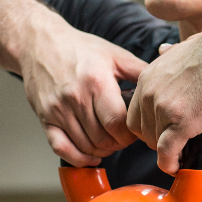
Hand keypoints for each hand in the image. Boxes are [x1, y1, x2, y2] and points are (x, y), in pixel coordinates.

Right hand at [21, 19, 147, 165]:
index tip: (135, 131)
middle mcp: (75, 98)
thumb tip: (162, 85)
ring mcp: (58, 110)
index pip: (117, 123)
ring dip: (102, 151)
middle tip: (124, 138)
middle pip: (102, 139)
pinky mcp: (45, 118)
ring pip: (85, 146)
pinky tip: (90, 156)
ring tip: (110, 143)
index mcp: (96, 82)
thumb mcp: (113, 54)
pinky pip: (61, 149)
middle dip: (118, 144)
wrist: (39, 43)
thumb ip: (139, 70)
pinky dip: (78, 158)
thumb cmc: (78, 48)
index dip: (130, 134)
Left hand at [127, 34, 201, 174]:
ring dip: (166, 151)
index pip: (134, 114)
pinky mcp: (181, 122)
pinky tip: (176, 167)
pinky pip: (167, 151)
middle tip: (173, 142)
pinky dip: (169, 163)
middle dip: (156, 140)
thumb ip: (167, 54)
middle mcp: (149, 94)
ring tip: (180, 153)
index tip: (160, 131)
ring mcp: (163, 109)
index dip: (147, 127)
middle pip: (141, 131)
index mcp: (146, 79)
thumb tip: (163, 50)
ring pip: (155, 143)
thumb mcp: (178, 48)